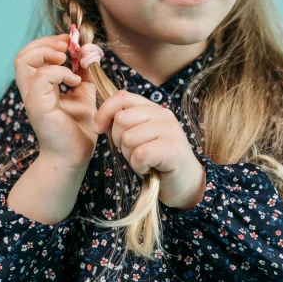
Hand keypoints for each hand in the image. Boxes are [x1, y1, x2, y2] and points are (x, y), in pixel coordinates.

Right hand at [13, 33, 98, 169]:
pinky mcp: (39, 106)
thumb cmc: (76, 130)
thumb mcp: (83, 96)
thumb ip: (83, 76)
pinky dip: (61, 73)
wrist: (74, 157)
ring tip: (66, 60)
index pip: (31, 55)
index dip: (49, 42)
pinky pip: (42, 77)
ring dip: (47, 53)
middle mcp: (31, 91)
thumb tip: (88, 55)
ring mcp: (33, 98)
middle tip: (67, 48)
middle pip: (22, 54)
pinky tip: (75, 82)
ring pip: (23, 61)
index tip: (70, 42)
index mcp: (39, 87)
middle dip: (46, 43)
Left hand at [93, 90, 206, 209]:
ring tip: (145, 161)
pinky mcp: (173, 149)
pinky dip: (139, 167)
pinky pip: (140, 155)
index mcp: (153, 109)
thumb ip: (120, 125)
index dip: (104, 112)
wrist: (184, 184)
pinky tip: (150, 169)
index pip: (122, 97)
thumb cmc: (156, 162)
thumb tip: (98, 120)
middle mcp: (163, 115)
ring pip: (128, 138)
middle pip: (121, 119)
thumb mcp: (136, 139)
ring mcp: (170, 130)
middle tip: (135, 152)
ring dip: (130, 156)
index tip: (98, 129)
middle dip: (119, 141)